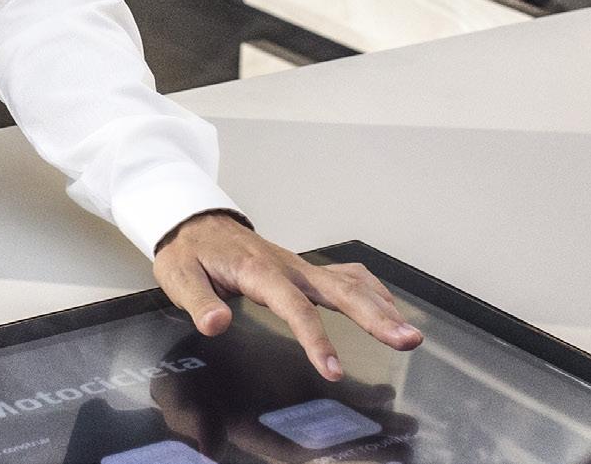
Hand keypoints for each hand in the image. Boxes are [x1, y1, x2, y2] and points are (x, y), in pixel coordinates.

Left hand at [152, 213, 423, 380]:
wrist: (196, 223)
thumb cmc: (190, 252)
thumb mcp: (180, 278)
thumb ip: (201, 303)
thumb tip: (217, 324)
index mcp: (259, 271)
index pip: (296, 308)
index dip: (317, 338)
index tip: (333, 368)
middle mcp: (289, 266)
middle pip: (341, 291)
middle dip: (377, 317)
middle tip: (407, 340)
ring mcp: (301, 266)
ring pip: (351, 282)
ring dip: (383, 307)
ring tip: (410, 333)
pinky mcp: (304, 269)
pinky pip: (346, 275)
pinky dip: (373, 289)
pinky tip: (389, 306)